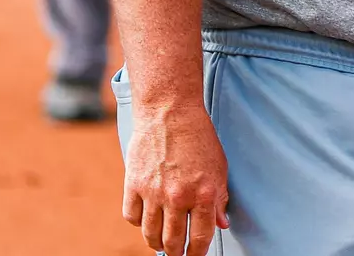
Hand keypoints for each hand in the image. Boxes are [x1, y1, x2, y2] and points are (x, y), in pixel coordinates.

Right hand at [122, 103, 229, 255]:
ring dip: (156, 243)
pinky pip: (132, 217)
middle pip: (172, 242)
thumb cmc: (198, 138)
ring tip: (161, 243)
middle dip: (176, 253)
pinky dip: (139, 222)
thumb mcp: (219, 167)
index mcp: (204, 193)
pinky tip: (146, 219)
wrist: (170, 112)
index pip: (200, 238)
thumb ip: (219, 199)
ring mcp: (153, 192)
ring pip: (150, 234)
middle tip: (176, 253)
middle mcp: (178, 197)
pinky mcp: (133, 184)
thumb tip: (221, 224)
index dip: (196, 254)